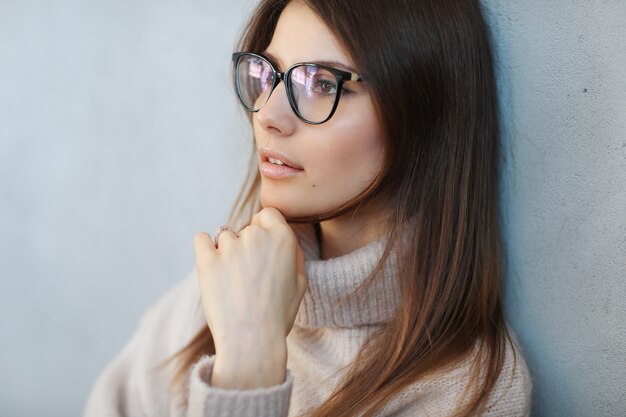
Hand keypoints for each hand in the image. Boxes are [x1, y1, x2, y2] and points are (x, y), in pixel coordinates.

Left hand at [193, 207, 306, 355]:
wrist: (251, 341)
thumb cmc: (278, 315)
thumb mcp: (300, 283)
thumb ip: (292, 254)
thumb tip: (283, 239)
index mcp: (282, 238)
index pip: (268, 214)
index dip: (265, 230)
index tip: (262, 249)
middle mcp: (256, 236)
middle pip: (247, 228)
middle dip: (247, 245)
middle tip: (249, 274)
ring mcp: (229, 247)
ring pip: (225, 236)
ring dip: (227, 251)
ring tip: (233, 281)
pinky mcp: (206, 260)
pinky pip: (201, 239)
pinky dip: (205, 248)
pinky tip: (212, 264)